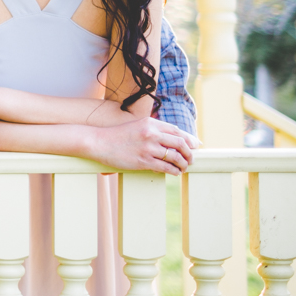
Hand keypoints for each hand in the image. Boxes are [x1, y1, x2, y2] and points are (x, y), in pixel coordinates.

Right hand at [86, 118, 200, 173]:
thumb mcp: (138, 126)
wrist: (100, 142)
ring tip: (184, 167)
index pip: (177, 131)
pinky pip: (166, 167)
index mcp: (151, 123)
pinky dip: (174, 170)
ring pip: (175, 157)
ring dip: (183, 163)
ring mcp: (148, 148)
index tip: (196, 145)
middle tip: (192, 159)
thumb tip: (175, 138)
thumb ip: (155, 130)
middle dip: (190, 153)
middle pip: (180, 143)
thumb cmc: (119, 135)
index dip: (189, 139)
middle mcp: (151, 134)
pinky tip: (175, 172)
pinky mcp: (143, 161)